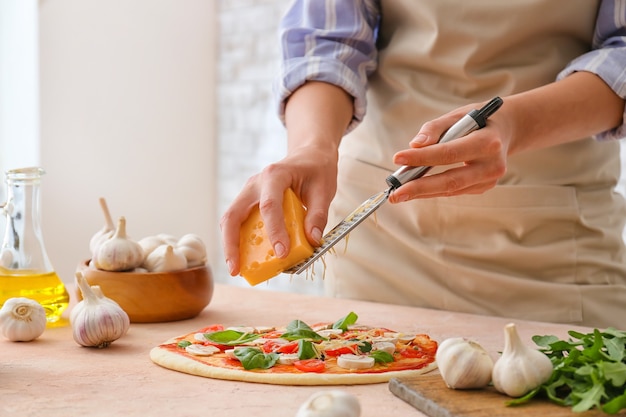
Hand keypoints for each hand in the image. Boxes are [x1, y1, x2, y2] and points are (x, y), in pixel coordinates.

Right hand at [220, 145, 337, 275]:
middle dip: (232, 244)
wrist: (309, 155)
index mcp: (275, 175)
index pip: (270, 205)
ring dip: (230, 245)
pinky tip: (246, 258)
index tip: (282, 253)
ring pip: (230, 219)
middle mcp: (255, 184)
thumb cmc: (316, 170)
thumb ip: (318, 215)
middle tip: (236, 269)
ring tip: (237, 269)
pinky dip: (239, 240)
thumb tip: (312, 241)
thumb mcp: (324, 190)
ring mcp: (249, 193)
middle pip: (234, 214)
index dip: (274, 231)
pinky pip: (238, 222)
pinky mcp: (249, 202)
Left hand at [388, 101, 511, 202]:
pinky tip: (416, 190)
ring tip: (399, 193)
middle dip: (420, 187)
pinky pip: (454, 190)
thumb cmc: (479, 120)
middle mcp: (492, 165)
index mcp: (488, 142)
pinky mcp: (483, 187)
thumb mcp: (458, 115)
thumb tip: (415, 144)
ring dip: (422, 192)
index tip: (397, 159)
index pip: (449, 152)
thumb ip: (435, 128)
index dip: (422, 157)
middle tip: (395, 193)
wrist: (507, 130)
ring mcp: (489, 180)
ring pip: (451, 189)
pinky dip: (433, 190)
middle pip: (451, 180)